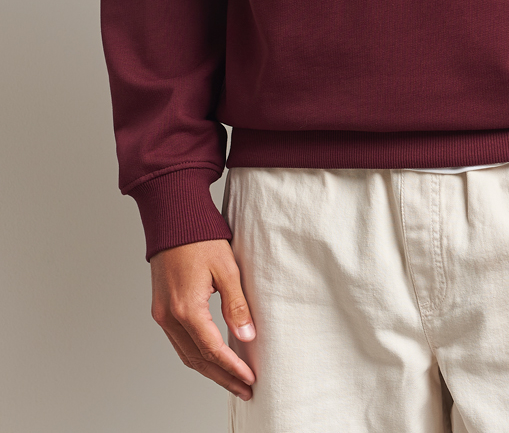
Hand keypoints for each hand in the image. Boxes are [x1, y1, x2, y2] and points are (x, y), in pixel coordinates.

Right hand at [150, 238, 256, 400]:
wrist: (173, 219)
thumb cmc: (201, 239)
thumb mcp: (227, 269)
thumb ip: (236, 305)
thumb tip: (246, 337)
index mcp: (186, 309)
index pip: (212, 350)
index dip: (232, 368)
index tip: (250, 379)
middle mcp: (169, 316)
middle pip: (197, 359)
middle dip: (222, 377)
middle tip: (245, 388)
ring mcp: (161, 314)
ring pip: (186, 354)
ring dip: (209, 370)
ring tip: (232, 379)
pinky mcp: (160, 309)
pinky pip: (178, 341)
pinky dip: (196, 354)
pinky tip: (212, 357)